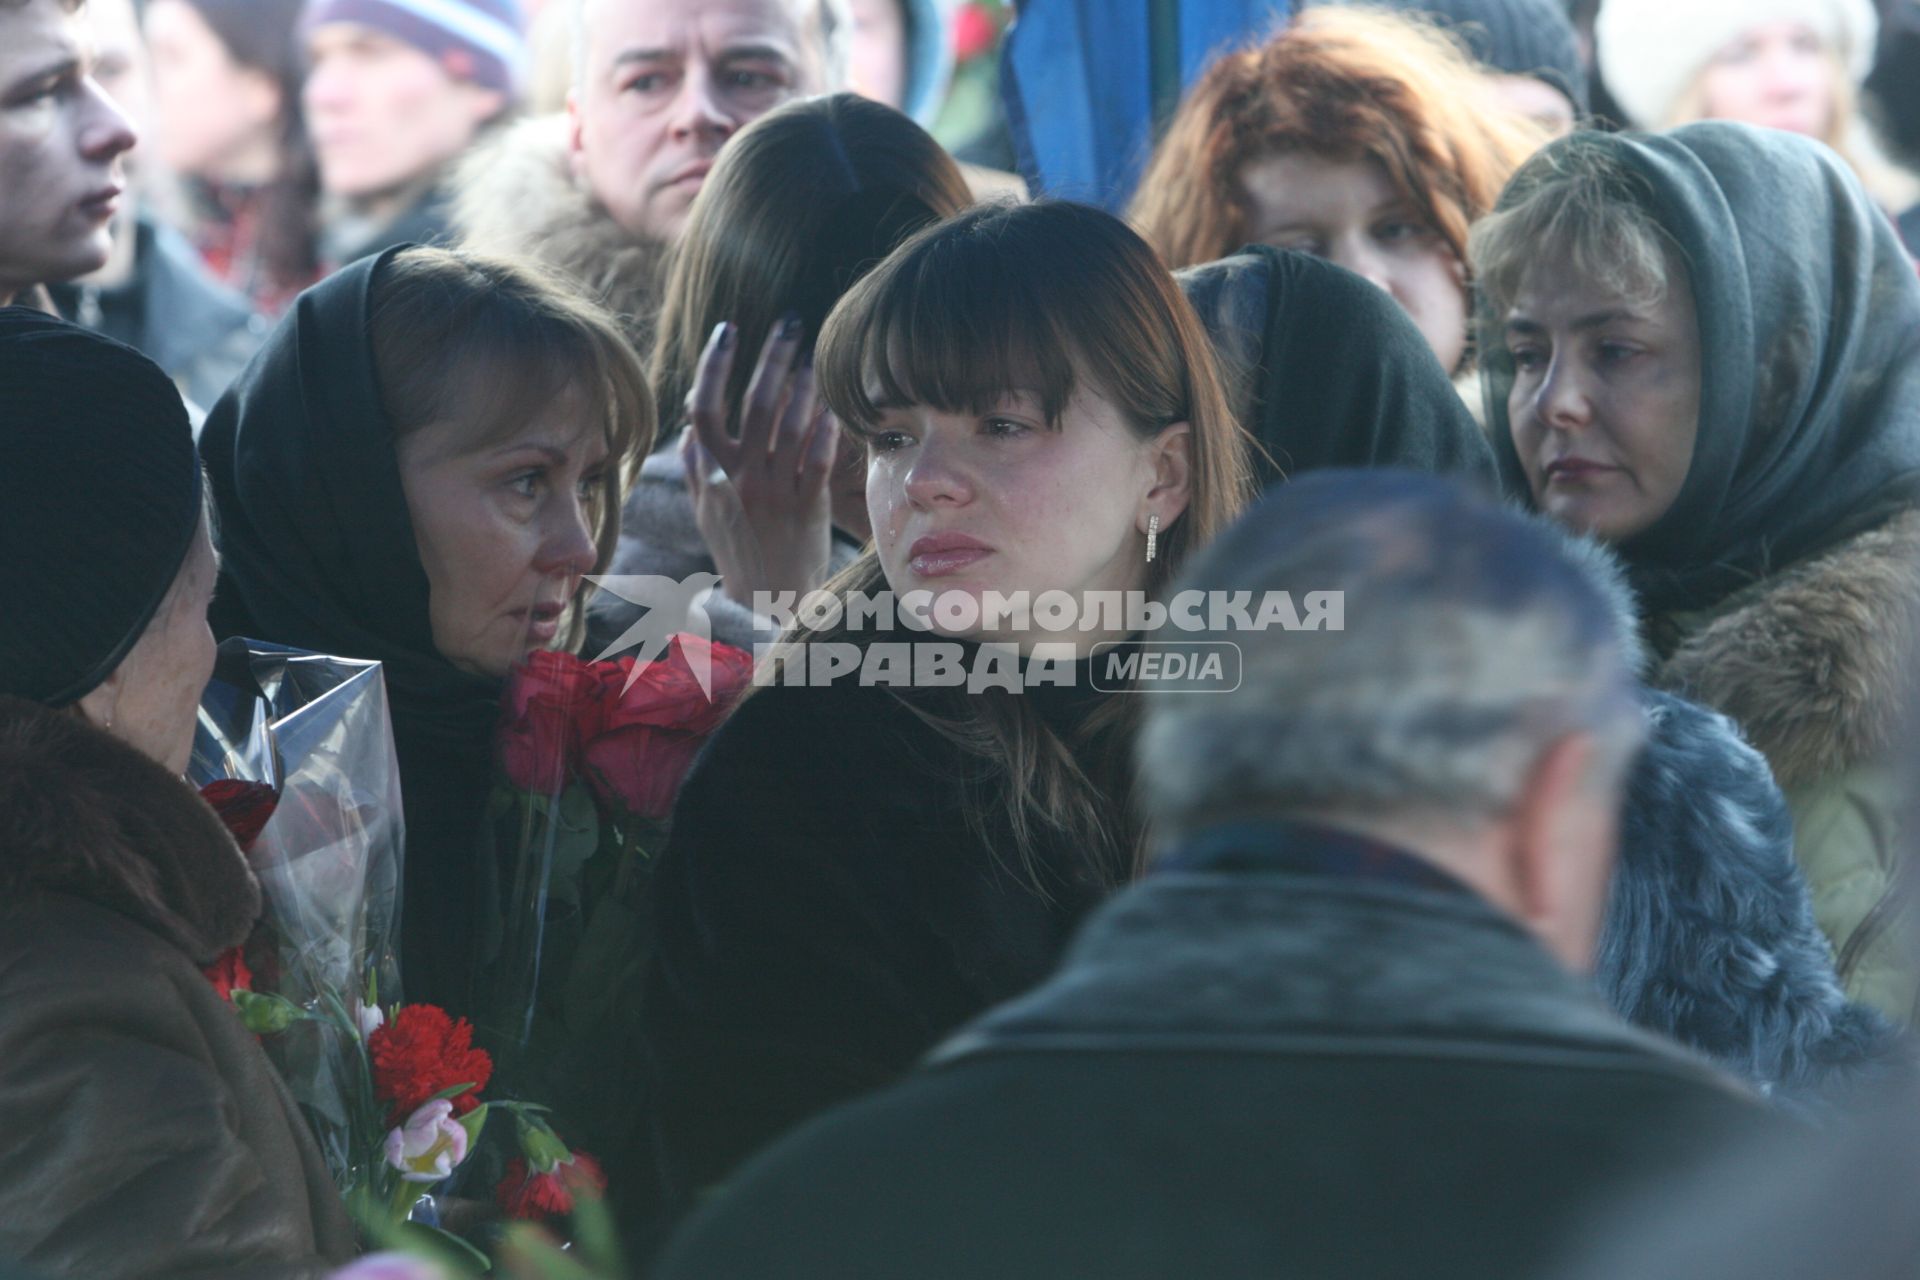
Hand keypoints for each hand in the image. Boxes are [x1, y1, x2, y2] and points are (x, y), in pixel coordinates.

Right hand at [682, 317, 839, 610]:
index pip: (705, 408)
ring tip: (814, 356)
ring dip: (804, 383)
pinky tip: (834, 402)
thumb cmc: (737, 551)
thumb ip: (698, 466)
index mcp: (712, 475)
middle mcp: (741, 479)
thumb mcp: (706, 511)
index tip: (729, 330)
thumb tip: (691, 423)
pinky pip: (819, 458)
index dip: (714, 365)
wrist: (766, 601)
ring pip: (790, 425)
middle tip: (789, 323)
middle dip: (772, 357)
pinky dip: (826, 427)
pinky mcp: (808, 506)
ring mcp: (775, 492)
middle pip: (755, 404)